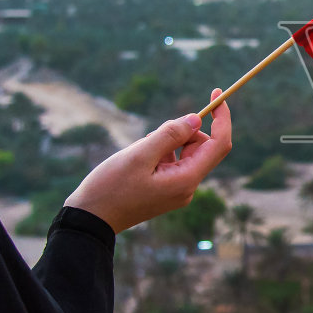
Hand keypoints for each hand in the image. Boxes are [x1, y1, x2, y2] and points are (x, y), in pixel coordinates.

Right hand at [63, 89, 232, 232]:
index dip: (221, 117)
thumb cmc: (111, 188)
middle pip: (202, 147)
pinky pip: (172, 162)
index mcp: (186, 179)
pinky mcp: (166, 190)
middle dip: (183, 132)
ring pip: (185, 152)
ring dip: (167, 142)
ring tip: (140, 154)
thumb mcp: (139, 155)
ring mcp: (178, 190)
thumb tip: (196, 120)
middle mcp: (188, 187)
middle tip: (153, 136)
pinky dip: (160, 152)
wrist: (91, 219)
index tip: (216, 93)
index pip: (219, 144)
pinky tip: (138, 160)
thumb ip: (169, 135)